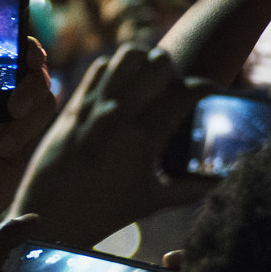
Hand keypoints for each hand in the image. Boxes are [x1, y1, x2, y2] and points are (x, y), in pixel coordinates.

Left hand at [9, 45, 215, 248]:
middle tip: (176, 91)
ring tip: (149, 84)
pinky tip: (122, 88)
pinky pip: (100, 67)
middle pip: (160, 63)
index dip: (206, 87)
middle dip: (176, 73)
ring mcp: (93, 105)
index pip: (186, 93)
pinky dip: (116, 69)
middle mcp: (119, 114)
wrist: (49, 215)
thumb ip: (191, 189)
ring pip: (129, 56)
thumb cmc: (104, 212)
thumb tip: (221, 184)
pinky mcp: (74, 103)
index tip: (212, 91)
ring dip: (145, 63)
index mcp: (143, 139)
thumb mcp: (153, 200)